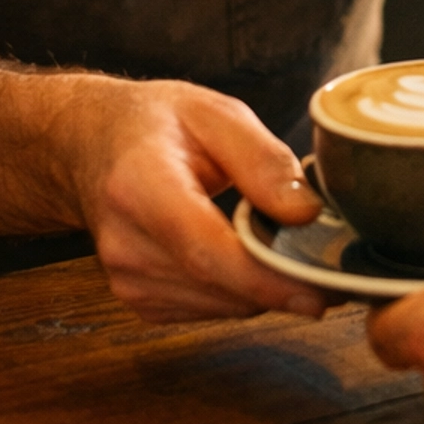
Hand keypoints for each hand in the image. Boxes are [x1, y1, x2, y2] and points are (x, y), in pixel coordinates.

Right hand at [63, 77, 328, 322]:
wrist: (89, 146)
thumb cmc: (154, 125)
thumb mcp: (214, 113)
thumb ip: (262, 160)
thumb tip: (306, 213)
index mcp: (141, 186)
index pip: (205, 250)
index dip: (264, 279)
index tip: (318, 292)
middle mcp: (125, 244)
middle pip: (219, 287)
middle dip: (284, 283)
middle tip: (334, 264)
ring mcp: (127, 279)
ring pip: (223, 306)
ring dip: (264, 288)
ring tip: (289, 247)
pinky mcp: (138, 300)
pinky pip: (211, 310)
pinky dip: (239, 291)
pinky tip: (244, 255)